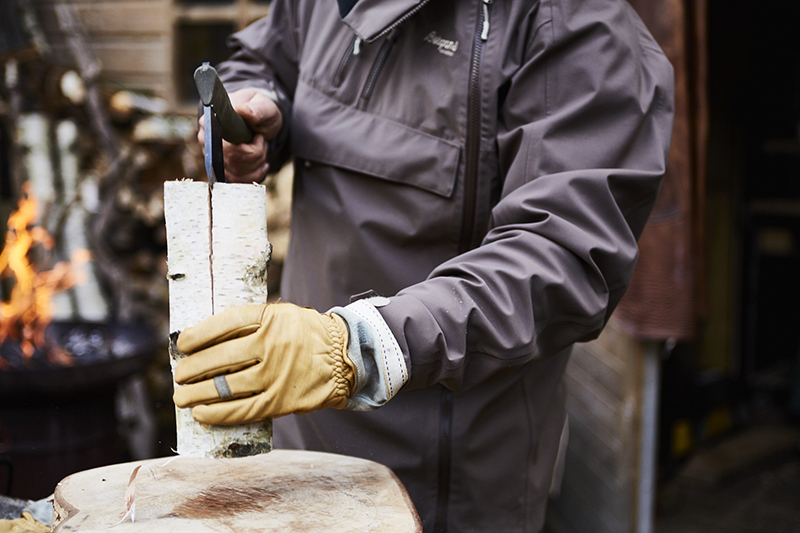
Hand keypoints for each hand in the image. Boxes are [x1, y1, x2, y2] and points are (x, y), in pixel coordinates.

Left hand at [173, 303, 354, 424]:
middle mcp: (272, 345)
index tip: (182, 343)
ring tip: (182, 396)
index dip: (200, 334)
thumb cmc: (305, 335)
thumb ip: (251, 323)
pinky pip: (242, 410)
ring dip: (197, 393)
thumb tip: (205, 339)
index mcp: (271, 318)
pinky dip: (217, 414)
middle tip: (179, 375)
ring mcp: (276, 375)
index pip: (226, 322)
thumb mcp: (282, 316)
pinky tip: (201, 413)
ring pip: (226, 387)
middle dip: (192, 368)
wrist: (344, 358)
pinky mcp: (280, 400)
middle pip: (220, 357)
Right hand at [197, 88, 282, 182]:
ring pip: (236, 174)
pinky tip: (261, 162)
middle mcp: (208, 141)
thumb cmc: (259, 110)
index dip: (246, 148)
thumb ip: (254, 109)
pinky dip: (255, 173)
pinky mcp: (223, 168)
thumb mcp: (263, 106)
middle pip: (232, 162)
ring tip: (260, 147)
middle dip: (255, 155)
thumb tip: (241, 110)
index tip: (258, 137)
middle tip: (261, 140)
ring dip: (256, 163)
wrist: (261, 121)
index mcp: (212, 122)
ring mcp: (214, 157)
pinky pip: (238, 181)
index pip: (223, 147)